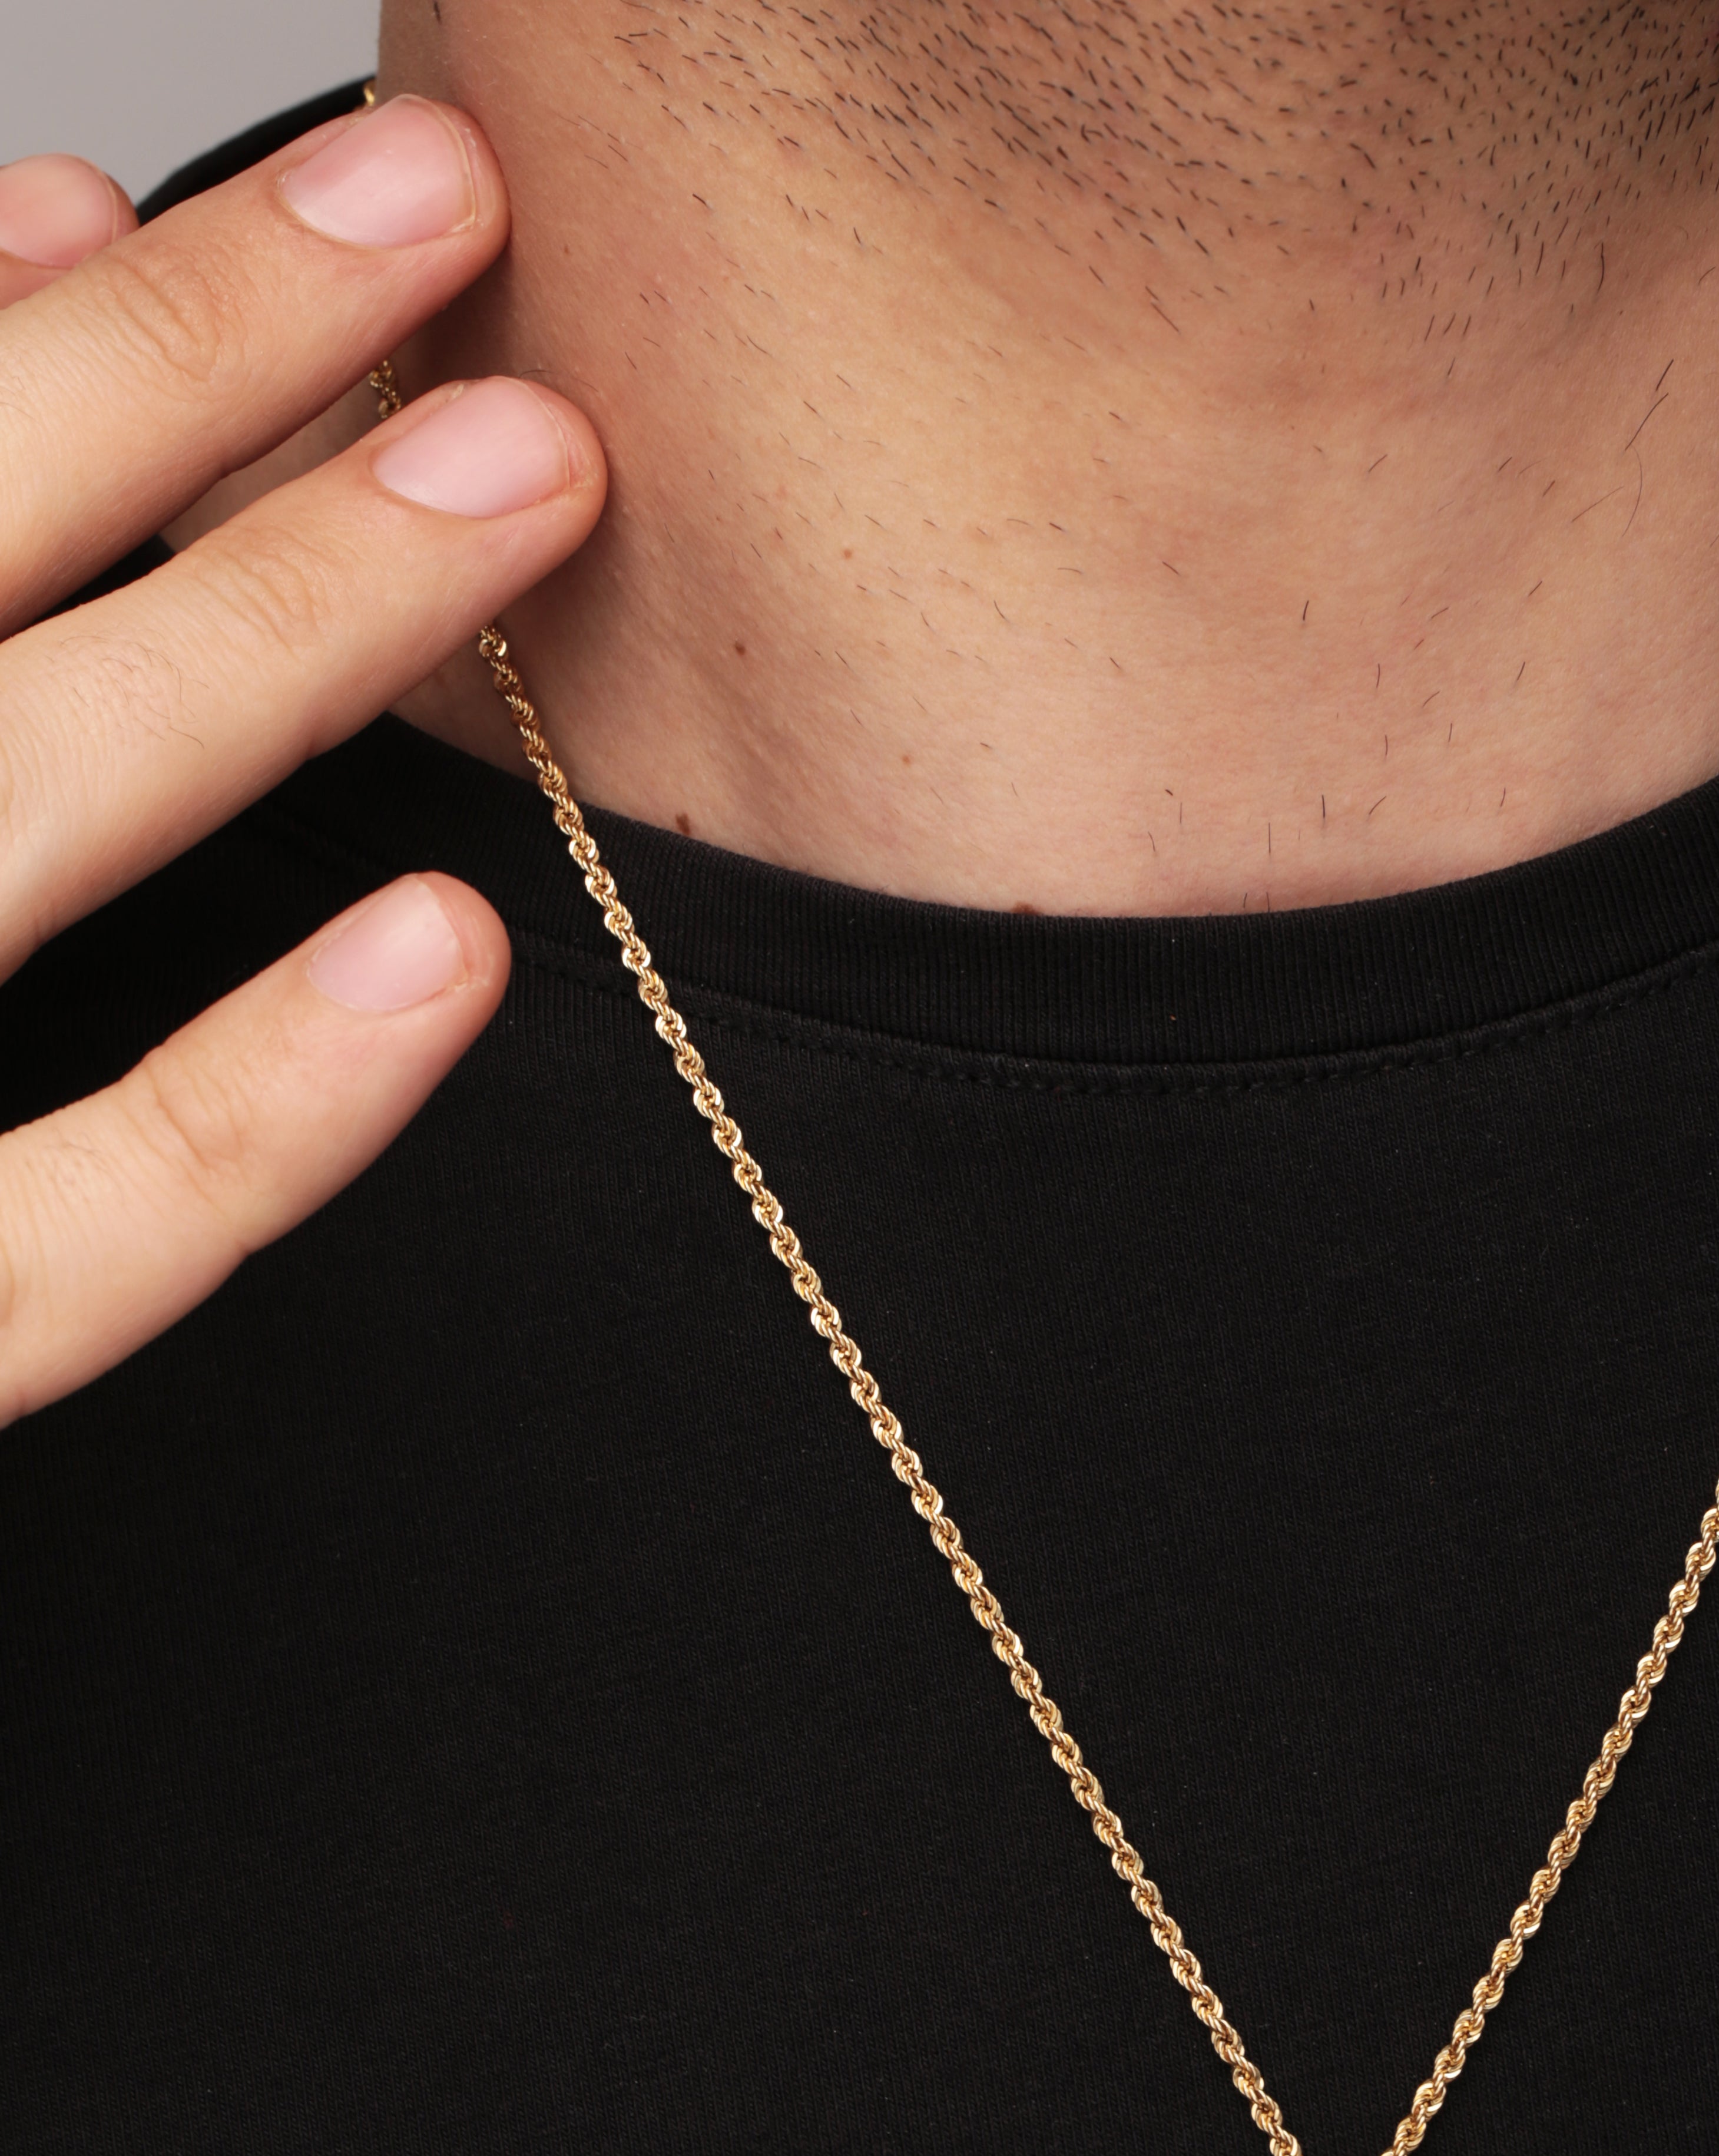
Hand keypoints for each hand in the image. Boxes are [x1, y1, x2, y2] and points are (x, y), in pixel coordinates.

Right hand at [0, 102, 606, 1424]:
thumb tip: (29, 252)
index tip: (169, 188)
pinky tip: (443, 946)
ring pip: (2, 829)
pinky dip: (247, 1103)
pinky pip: (51, 1257)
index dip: (18, 346)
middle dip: (179, 379)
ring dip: (267, 631)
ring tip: (521, 475)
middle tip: (438, 215)